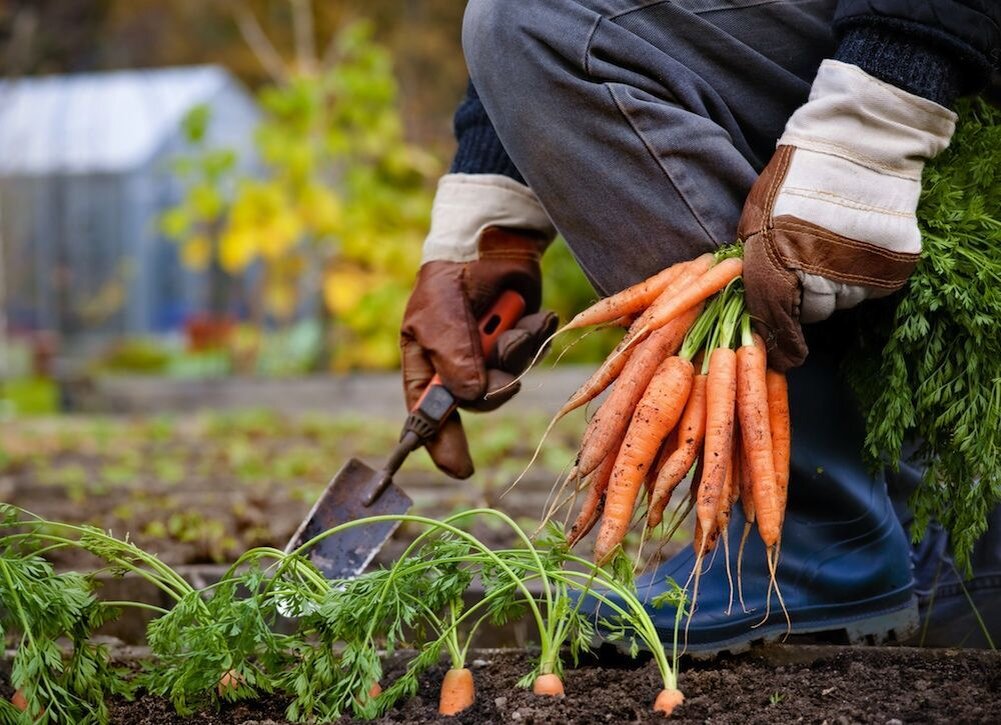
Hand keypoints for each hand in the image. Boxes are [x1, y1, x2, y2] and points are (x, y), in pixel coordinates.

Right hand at [400, 227, 557, 477]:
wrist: (487, 246)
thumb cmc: (448, 283)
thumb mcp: (439, 317)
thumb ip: (453, 356)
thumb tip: (471, 397)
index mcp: (428, 369)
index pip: (430, 417)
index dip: (441, 446)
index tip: (459, 470)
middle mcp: (460, 370)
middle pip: (480, 401)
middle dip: (496, 383)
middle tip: (505, 358)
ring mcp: (492, 358)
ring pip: (512, 378)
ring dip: (516, 349)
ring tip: (512, 320)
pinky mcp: (521, 344)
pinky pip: (533, 356)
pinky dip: (536, 336)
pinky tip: (534, 316)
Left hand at [739, 60, 955, 369]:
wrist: (861, 143)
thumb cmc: (797, 176)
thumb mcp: (757, 215)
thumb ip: (754, 258)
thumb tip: (751, 296)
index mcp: (777, 262)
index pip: (775, 318)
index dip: (779, 339)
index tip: (783, 354)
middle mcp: (819, 275)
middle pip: (811, 312)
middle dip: (803, 298)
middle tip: (805, 266)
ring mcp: (859, 272)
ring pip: (843, 301)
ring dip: (835, 286)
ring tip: (833, 247)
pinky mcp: (893, 266)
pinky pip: (871, 288)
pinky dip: (862, 275)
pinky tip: (856, 245)